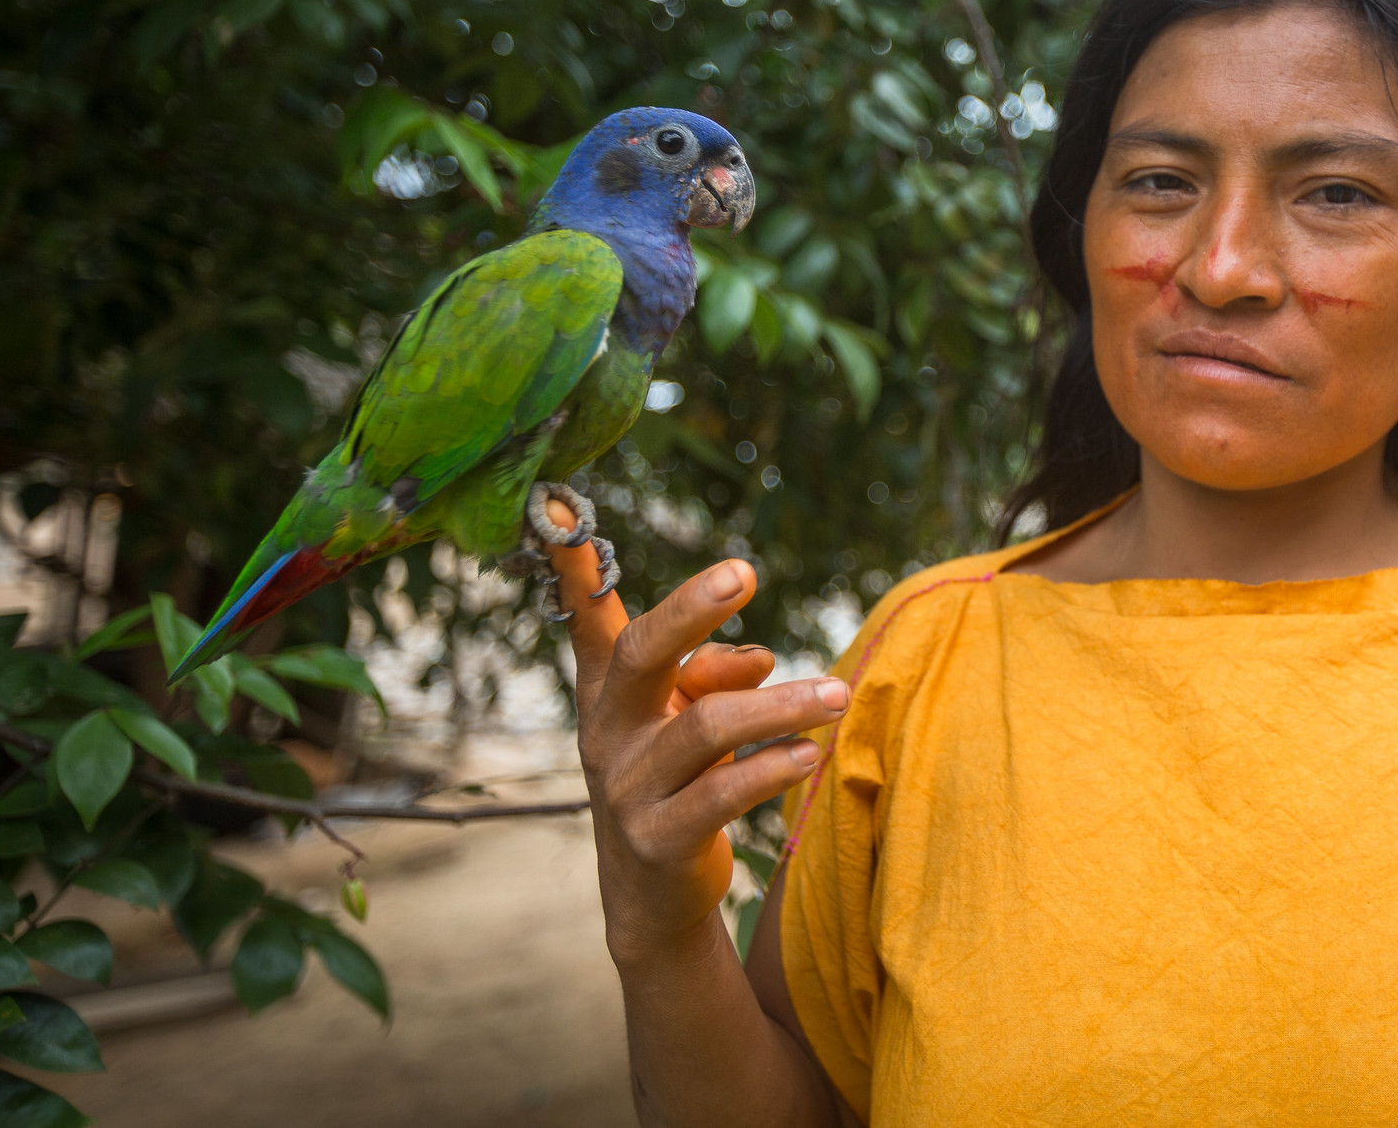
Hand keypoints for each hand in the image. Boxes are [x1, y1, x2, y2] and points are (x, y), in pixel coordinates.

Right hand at [544, 499, 848, 963]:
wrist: (652, 895)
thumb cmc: (677, 781)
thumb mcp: (688, 719)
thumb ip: (715, 675)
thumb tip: (759, 657)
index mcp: (611, 692)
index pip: (588, 618)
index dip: (572, 565)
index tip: (560, 502)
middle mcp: (608, 732)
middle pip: (641, 654)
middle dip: (690, 609)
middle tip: (745, 572)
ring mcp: (628, 789)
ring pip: (705, 726)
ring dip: (780, 705)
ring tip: (838, 694)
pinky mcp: (658, 840)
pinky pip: (722, 794)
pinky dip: (771, 767)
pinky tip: (811, 753)